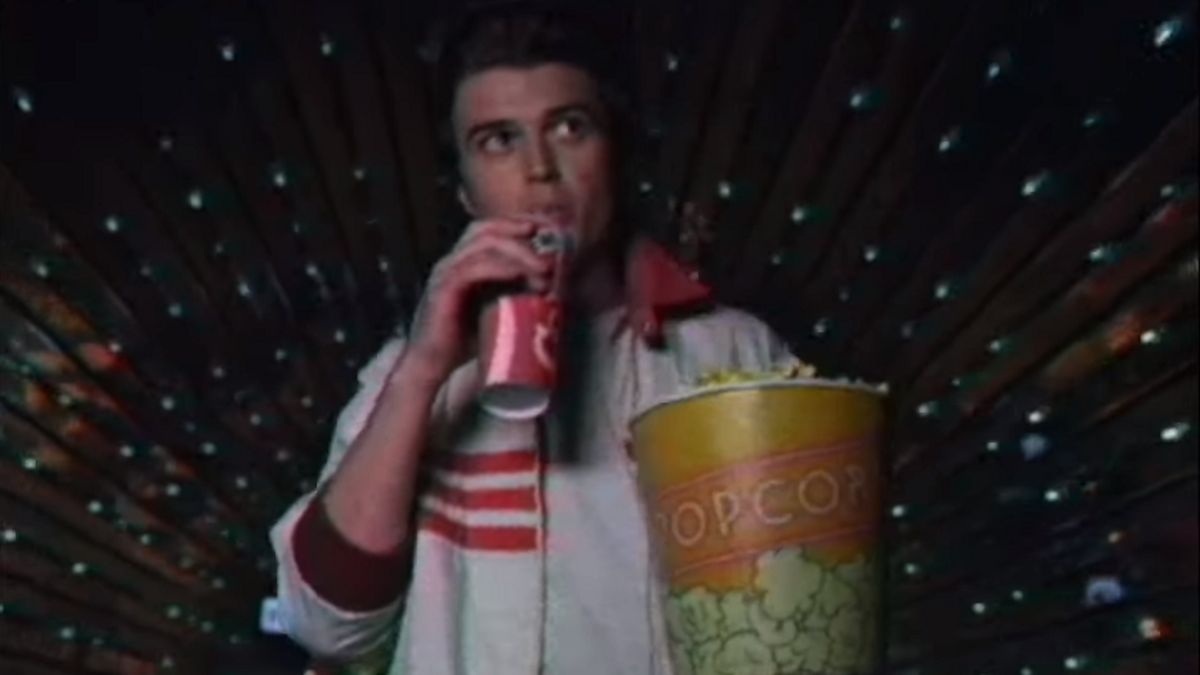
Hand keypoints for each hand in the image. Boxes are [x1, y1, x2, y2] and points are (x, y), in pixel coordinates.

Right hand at [403, 218, 552, 383]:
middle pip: (487, 228)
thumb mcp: (494, 309)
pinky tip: (520, 274)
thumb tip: (550, 287)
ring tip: (544, 266)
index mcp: (463, 262)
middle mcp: (452, 262)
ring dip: (519, 251)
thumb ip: (514, 293)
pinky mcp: (443, 290)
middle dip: (522, 229)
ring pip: (483, 244)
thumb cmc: (464, 340)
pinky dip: (500, 267)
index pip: (490, 229)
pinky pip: (473, 268)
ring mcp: (446, 273)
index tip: (550, 230)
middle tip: (551, 243)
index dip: (520, 224)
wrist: (432, 364)